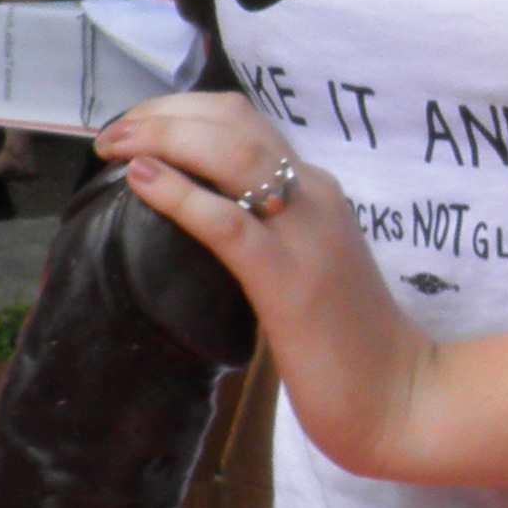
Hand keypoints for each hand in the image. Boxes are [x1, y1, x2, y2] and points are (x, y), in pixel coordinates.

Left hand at [94, 93, 436, 473]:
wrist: (397, 395)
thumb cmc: (347, 343)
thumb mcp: (303, 267)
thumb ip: (265, 235)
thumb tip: (200, 221)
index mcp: (314, 192)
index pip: (245, 123)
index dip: (182, 112)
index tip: (136, 128)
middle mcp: (313, 196)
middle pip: (233, 121)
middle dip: (162, 114)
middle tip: (111, 135)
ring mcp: (304, 234)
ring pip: (232, 154)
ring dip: (164, 138)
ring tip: (116, 148)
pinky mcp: (288, 280)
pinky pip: (229, 223)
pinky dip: (180, 194)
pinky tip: (142, 181)